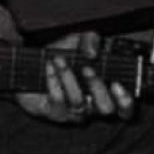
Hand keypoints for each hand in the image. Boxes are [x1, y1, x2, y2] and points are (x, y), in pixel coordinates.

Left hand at [14, 31, 134, 123]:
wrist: (29, 66)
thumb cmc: (60, 56)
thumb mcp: (76, 42)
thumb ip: (89, 40)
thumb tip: (93, 52)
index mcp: (104, 93)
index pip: (124, 109)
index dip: (125, 101)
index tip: (117, 84)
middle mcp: (91, 106)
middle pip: (105, 108)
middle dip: (97, 87)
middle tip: (87, 68)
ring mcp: (72, 112)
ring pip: (78, 103)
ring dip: (69, 78)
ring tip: (59, 59)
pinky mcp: (53, 112)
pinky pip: (57, 101)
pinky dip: (53, 81)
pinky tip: (48, 66)